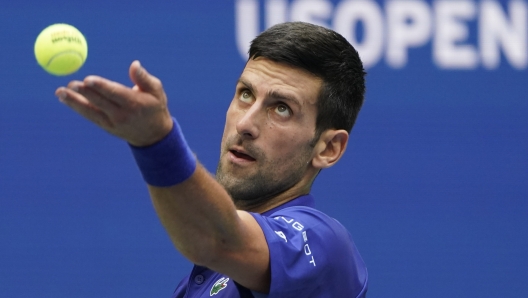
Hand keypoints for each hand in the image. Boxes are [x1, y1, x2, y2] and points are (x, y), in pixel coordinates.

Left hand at [55, 60, 172, 146]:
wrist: (153, 136)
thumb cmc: (155, 107)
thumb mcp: (156, 91)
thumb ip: (144, 78)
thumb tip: (134, 64)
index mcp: (134, 103)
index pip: (115, 94)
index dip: (101, 87)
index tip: (88, 80)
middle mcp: (122, 115)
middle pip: (100, 103)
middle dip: (85, 93)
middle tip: (71, 83)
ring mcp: (112, 123)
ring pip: (91, 111)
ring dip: (74, 102)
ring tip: (60, 92)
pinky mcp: (105, 126)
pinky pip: (90, 116)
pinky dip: (77, 107)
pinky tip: (66, 98)